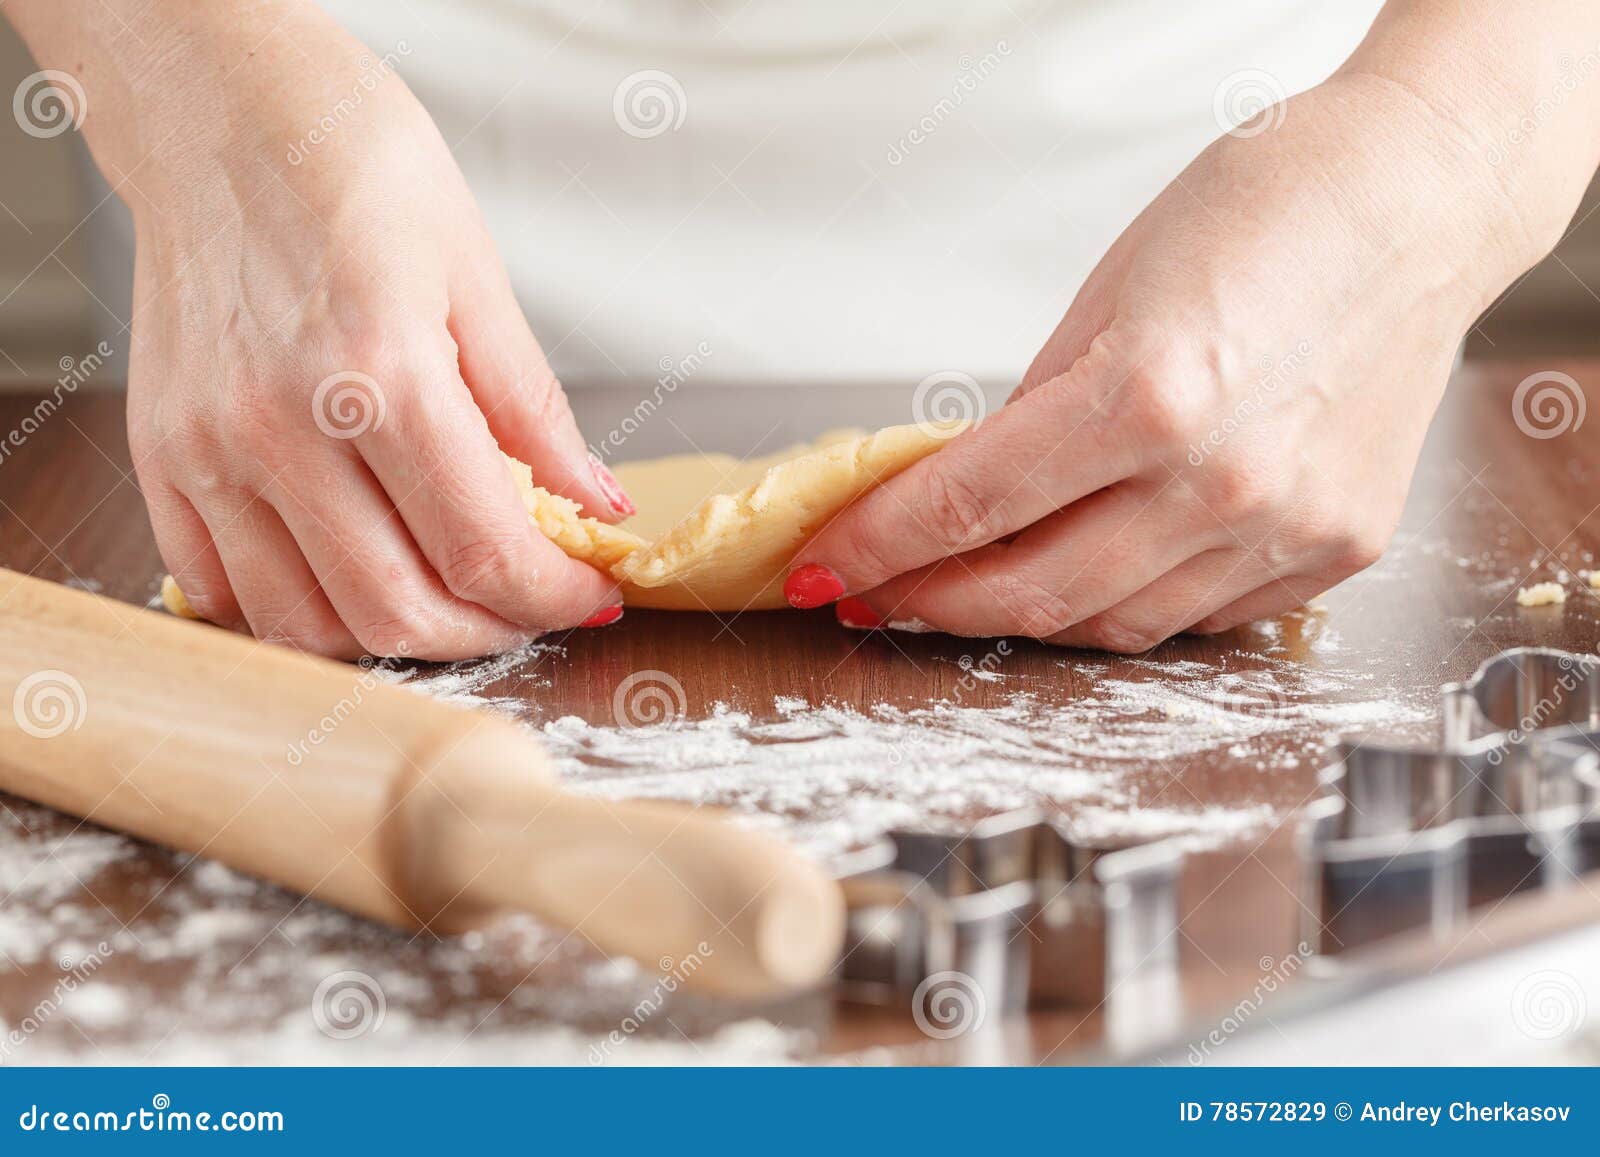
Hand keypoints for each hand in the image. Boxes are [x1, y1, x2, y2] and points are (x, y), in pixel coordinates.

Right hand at [115, 10, 626, 658]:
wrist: (220, 109)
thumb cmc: (353, 167)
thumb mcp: (477, 276)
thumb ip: (534, 412)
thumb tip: (599, 505)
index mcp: (379, 375)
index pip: (484, 550)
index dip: (556, 597)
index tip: (591, 596)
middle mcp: (280, 428)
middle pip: (398, 613)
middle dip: (491, 632)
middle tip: (533, 604)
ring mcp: (208, 451)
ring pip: (308, 625)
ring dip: (397, 636)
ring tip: (452, 596)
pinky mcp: (162, 457)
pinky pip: (224, 591)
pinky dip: (299, 612)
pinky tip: (354, 573)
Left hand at [790, 72, 1542, 650]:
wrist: (1418, 204)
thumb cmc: (1264, 213)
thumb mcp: (1107, 295)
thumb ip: (1034, 413)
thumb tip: (967, 495)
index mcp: (1148, 396)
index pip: (970, 506)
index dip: (879, 546)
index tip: (828, 567)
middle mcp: (1222, 482)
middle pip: (1033, 592)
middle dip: (933, 601)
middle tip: (881, 594)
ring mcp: (1287, 528)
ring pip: (1116, 626)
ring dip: (1028, 616)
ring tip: (975, 589)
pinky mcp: (1335, 549)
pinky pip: (1203, 618)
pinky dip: (1130, 607)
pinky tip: (1091, 576)